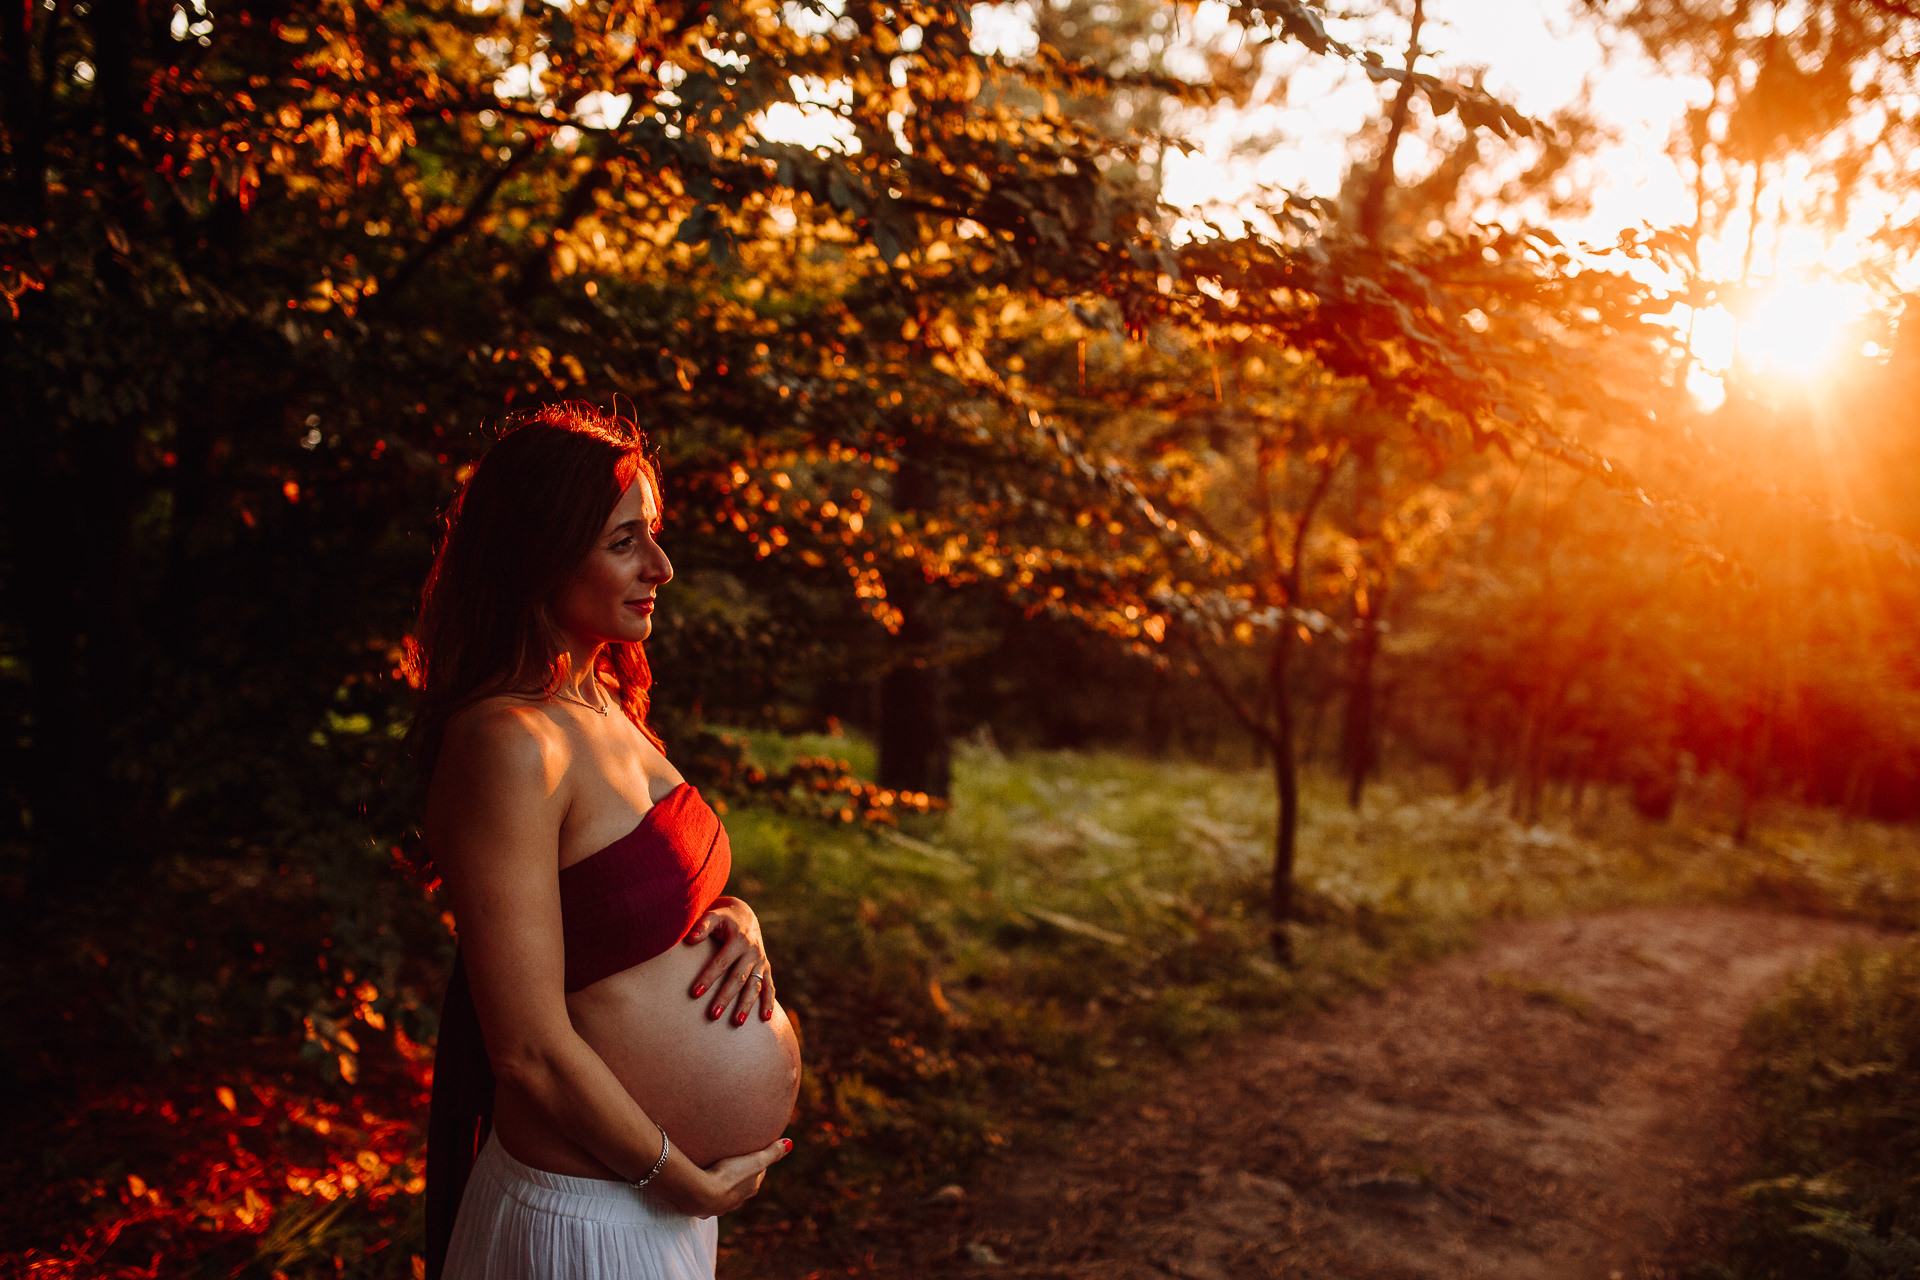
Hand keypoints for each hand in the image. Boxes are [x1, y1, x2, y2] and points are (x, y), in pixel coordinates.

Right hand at [660, 1137, 792, 1217]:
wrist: (702, 1196)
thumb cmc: (730, 1177)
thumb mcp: (755, 1161)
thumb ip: (772, 1152)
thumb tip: (790, 1143)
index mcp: (750, 1188)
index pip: (757, 1175)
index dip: (756, 1163)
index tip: (754, 1154)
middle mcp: (736, 1200)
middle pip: (741, 1186)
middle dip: (740, 1176)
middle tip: (734, 1162)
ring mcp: (718, 1206)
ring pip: (723, 1194)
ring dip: (721, 1185)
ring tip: (715, 1173)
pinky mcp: (701, 1208)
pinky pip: (705, 1198)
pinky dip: (704, 1191)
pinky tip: (698, 1185)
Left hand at [683, 897, 775, 1025]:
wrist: (745, 916)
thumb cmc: (723, 919)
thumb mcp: (714, 916)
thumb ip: (703, 925)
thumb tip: (691, 938)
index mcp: (739, 939)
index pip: (722, 962)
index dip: (708, 977)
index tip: (695, 993)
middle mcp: (753, 952)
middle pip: (738, 978)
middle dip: (726, 997)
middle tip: (712, 1015)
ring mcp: (761, 961)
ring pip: (754, 986)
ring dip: (746, 1004)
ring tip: (737, 1022)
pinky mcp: (765, 969)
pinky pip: (769, 987)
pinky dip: (768, 1002)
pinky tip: (765, 1019)